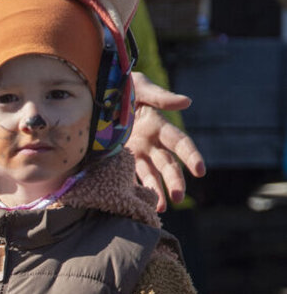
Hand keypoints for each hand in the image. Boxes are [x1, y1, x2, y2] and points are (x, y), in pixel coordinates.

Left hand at [126, 72, 205, 211]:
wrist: (93, 92)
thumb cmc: (121, 85)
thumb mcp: (139, 87)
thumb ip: (160, 97)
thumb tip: (187, 102)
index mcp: (158, 125)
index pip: (180, 143)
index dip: (191, 156)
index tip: (200, 171)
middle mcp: (150, 142)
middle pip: (167, 164)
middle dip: (175, 181)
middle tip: (178, 198)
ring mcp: (135, 151)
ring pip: (151, 174)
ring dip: (157, 191)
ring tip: (161, 208)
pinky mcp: (119, 157)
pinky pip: (128, 175)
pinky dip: (134, 188)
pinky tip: (136, 202)